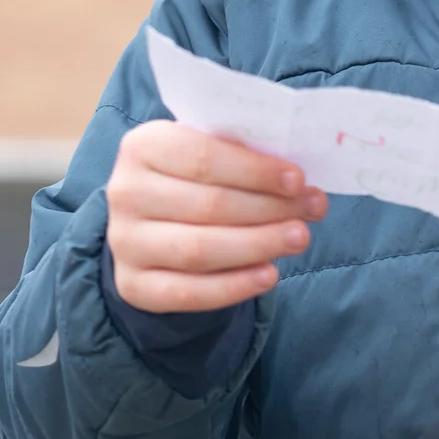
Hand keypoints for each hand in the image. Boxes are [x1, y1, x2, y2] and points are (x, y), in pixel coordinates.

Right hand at [106, 122, 327, 312]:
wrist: (149, 223)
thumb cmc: (191, 177)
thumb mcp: (207, 150)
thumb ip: (242, 155)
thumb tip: (296, 179)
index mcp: (142, 146)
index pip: (203, 157)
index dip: (254, 171)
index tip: (298, 180)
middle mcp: (125, 193)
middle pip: (208, 204)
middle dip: (269, 208)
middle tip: (313, 209)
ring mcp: (125, 242)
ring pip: (199, 249)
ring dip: (259, 244)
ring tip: (300, 238)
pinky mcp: (133, 285)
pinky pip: (188, 292)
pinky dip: (234, 286)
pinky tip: (270, 275)